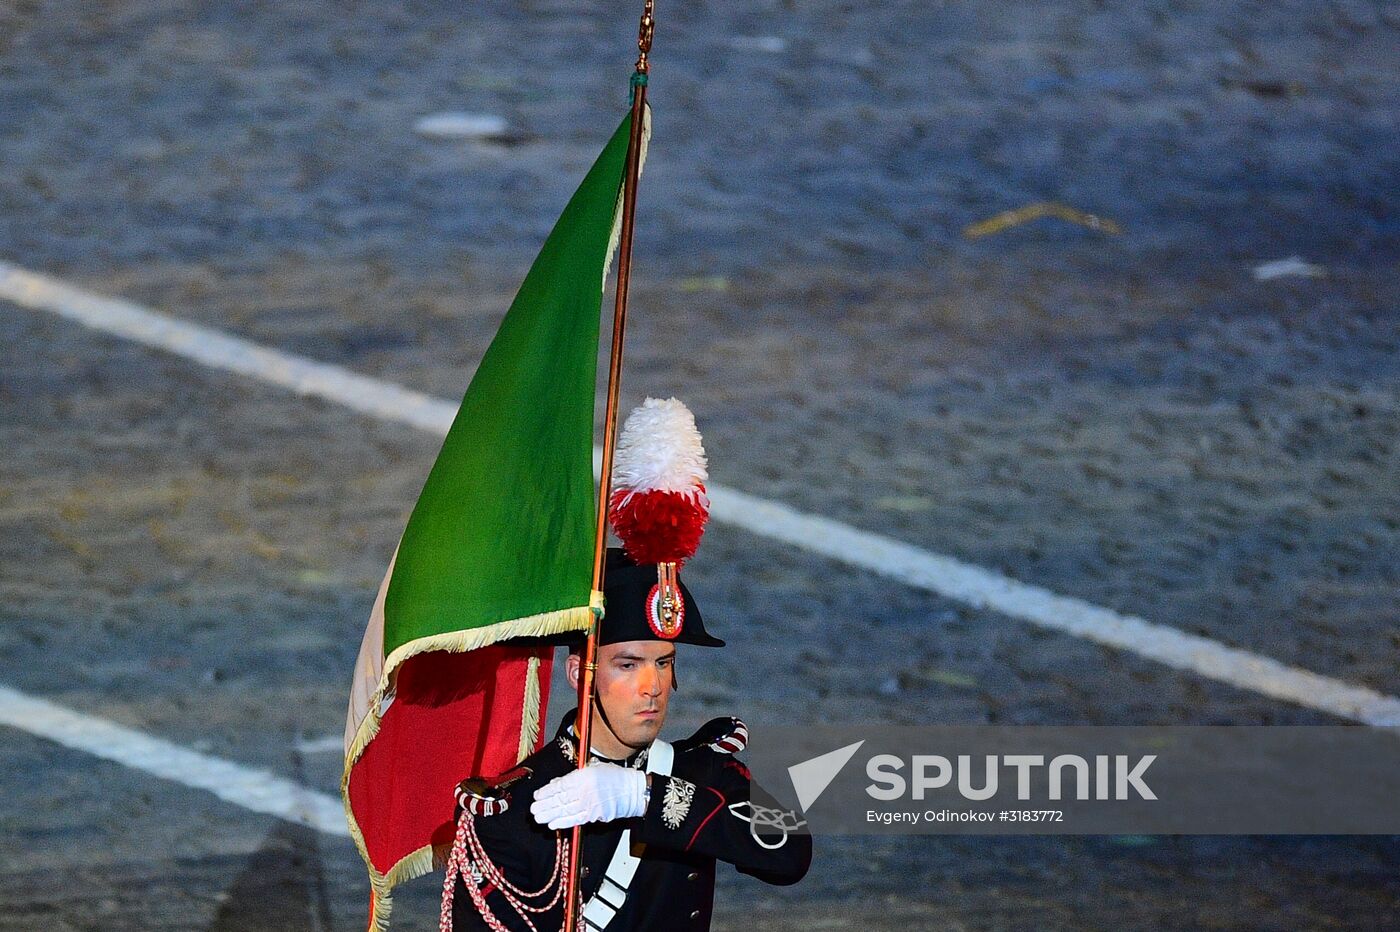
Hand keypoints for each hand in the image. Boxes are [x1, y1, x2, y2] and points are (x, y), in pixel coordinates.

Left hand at [530, 762, 647, 829]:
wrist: (632, 791)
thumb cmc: (614, 778)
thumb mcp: (594, 768)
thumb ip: (574, 776)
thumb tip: (557, 783)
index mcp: (585, 776)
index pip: (561, 785)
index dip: (547, 791)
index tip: (537, 795)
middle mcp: (586, 790)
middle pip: (561, 799)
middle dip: (545, 805)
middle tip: (534, 809)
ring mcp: (590, 804)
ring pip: (565, 811)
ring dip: (550, 815)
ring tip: (539, 817)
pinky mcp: (594, 816)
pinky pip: (575, 820)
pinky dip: (563, 822)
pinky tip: (553, 824)